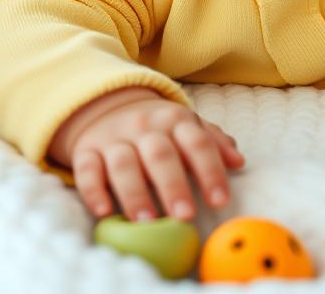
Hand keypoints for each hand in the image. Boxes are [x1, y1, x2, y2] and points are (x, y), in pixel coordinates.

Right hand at [48, 87, 244, 220]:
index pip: (196, 142)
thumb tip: (238, 160)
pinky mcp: (86, 150)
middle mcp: (143, 127)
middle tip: (184, 215)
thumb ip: (212, 142)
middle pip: (160, 154)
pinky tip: (104, 210)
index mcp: (174, 120)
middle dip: (173, 185)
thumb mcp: (186, 125)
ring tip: (147, 221)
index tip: (220, 201)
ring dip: (134, 192)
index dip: (210, 171)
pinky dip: (93, 189)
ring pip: (123, 162)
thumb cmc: (157, 128)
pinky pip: (87, 168)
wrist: (105, 103)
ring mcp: (112, 138)